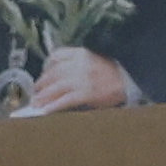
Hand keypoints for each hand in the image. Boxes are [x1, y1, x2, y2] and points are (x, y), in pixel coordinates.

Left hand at [6, 45, 139, 118]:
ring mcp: (83, 79)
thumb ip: (77, 64)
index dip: (46, 66)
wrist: (131, 81)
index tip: (42, 74)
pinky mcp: (87, 93)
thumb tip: (58, 77)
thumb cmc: (113, 73)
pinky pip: (65, 100)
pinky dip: (53, 106)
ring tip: (36, 103)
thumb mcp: (95, 59)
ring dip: (43, 97)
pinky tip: (45, 112)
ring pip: (56, 88)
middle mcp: (80, 64)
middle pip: (53, 73)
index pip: (56, 56)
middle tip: (35, 92)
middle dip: (41, 84)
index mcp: (82, 53)